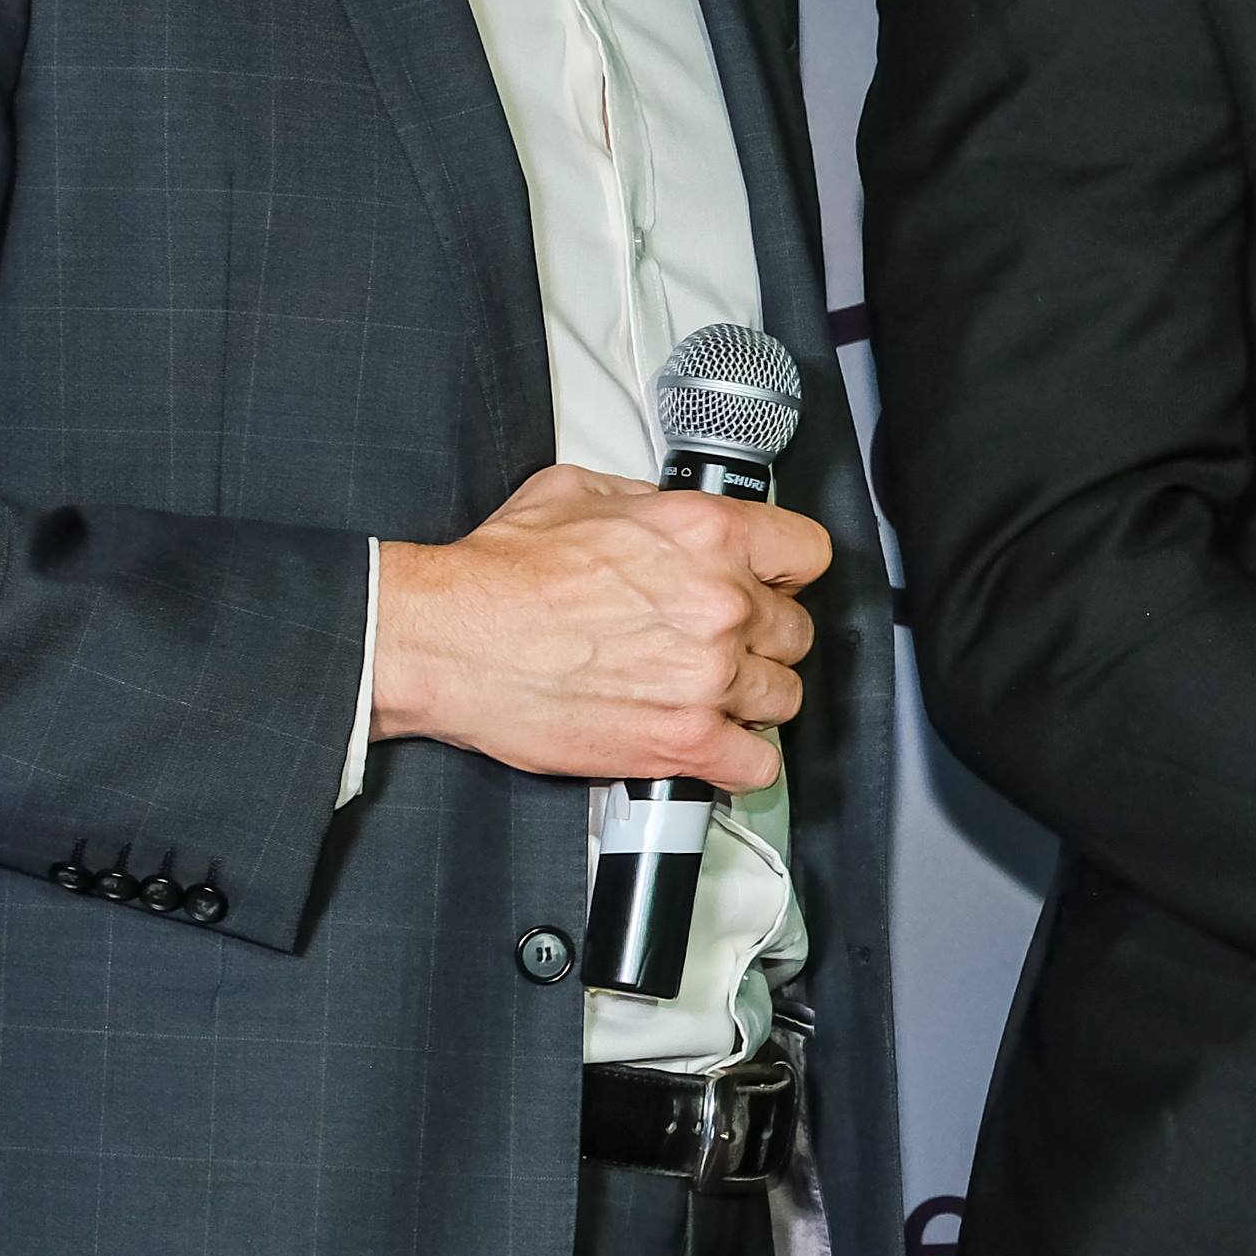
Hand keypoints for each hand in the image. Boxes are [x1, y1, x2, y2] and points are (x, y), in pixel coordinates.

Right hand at [368, 463, 826, 789]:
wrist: (447, 639)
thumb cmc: (498, 574)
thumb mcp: (580, 491)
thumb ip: (650, 500)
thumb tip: (675, 511)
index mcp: (706, 534)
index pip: (808, 553)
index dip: (785, 573)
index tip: (770, 586)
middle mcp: (721, 604)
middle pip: (795, 631)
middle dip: (761, 638)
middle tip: (720, 644)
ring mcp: (708, 677)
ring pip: (784, 697)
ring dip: (751, 698)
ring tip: (709, 693)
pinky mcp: (682, 742)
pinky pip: (757, 765)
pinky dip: (741, 761)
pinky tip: (715, 745)